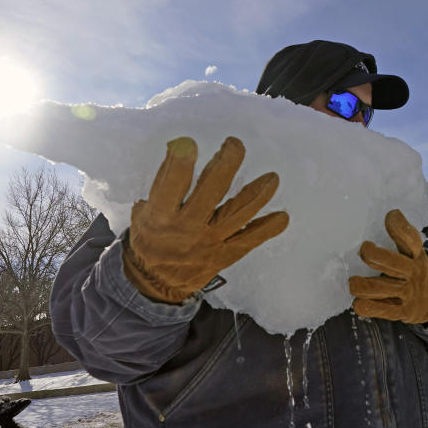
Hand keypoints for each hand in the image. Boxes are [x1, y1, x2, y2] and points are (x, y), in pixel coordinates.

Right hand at [123, 136, 289, 302]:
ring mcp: (209, 242)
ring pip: (238, 213)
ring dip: (258, 193)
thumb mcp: (144, 214)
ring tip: (272, 177)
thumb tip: (179, 147)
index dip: (181, 160)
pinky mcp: (224, 255)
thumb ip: (162, 185)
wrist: (156, 285)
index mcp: (162, 216)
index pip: (173, 183)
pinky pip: (250, 240)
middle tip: (235, 144)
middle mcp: (188, 227)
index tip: (189, 142)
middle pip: (212, 190)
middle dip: (226, 163)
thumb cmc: (150, 241)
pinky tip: (282, 217)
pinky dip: (268, 228)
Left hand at [349, 209, 427, 323]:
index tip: (390, 215)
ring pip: (380, 288)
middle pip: (394, 263)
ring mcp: (409, 293)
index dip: (400, 226)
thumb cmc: (411, 269)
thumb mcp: (411, 251)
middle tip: (364, 250)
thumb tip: (392, 214)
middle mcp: (414, 272)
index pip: (411, 239)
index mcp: (416, 254)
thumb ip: (402, 235)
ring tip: (353, 283)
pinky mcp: (403, 312)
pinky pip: (381, 310)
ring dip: (361, 285)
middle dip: (374, 256)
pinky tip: (358, 302)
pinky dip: (365, 306)